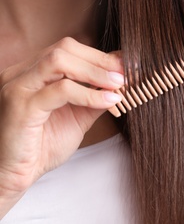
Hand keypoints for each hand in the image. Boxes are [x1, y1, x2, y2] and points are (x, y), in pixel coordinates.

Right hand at [0, 37, 123, 195]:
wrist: (16, 175)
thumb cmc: (43, 146)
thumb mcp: (78, 116)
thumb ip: (95, 98)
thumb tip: (120, 82)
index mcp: (34, 73)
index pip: (68, 49)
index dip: (100, 56)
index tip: (126, 66)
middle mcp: (22, 74)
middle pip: (64, 49)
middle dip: (100, 60)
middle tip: (125, 74)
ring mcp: (19, 86)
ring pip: (59, 61)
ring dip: (95, 72)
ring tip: (119, 85)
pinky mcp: (22, 105)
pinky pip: (61, 90)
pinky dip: (89, 94)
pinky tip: (109, 101)